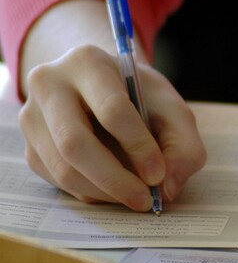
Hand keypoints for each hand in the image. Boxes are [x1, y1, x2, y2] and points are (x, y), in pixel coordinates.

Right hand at [19, 45, 204, 210]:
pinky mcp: (30, 148)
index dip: (137, 146)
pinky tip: (115, 189)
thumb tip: (168, 188)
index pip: (111, 109)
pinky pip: (58, 182)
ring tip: (136, 197)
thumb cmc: (139, 97)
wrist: (101, 88)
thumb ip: (183, 144)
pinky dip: (91, 193)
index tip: (158, 174)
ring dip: (104, 192)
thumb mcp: (171, 108)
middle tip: (146, 199)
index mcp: (88, 63)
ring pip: (63, 168)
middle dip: (115, 179)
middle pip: (74, 143)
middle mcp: (49, 85)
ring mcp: (32, 117)